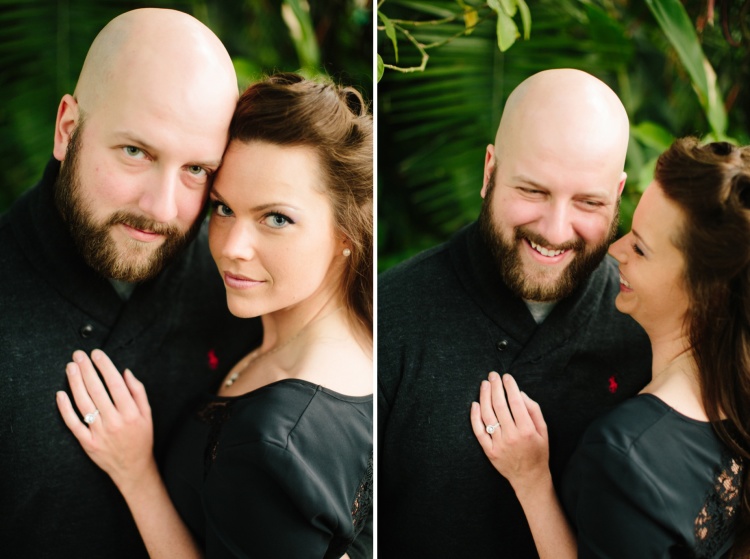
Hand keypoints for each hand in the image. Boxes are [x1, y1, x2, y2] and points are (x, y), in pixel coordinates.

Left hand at [56, 349, 155, 492]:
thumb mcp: (147, 414)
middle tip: (79, 355)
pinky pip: (73, 423)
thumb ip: (138, 392)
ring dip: (75, 383)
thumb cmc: (141, 438)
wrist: (133, 468)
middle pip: (97, 391)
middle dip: (87, 370)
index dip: (105, 367)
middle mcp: (115, 421)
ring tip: (70, 367)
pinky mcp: (88, 443)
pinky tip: (60, 394)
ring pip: (84, 404)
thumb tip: (125, 372)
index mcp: (131, 413)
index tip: (97, 354)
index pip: (115, 384)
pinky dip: (65, 409)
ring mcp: (99, 433)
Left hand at [470, 372, 550, 496]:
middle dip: (495, 387)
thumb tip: (520, 394)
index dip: (510, 387)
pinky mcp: (489, 451)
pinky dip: (475, 417)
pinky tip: (475, 404)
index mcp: (527, 430)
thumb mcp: (544, 431)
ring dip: (484, 397)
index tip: (506, 377)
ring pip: (487, 415)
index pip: (516, 402)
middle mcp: (512, 436)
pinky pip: (479, 431)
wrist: (529, 477)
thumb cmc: (538, 452)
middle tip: (493, 375)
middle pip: (499, 405)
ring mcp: (499, 444)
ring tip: (484, 385)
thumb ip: (534, 411)